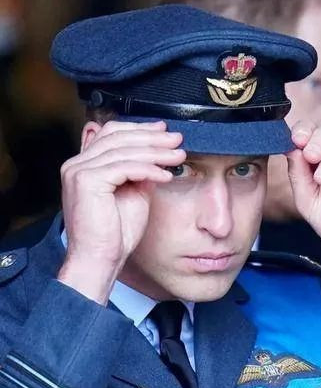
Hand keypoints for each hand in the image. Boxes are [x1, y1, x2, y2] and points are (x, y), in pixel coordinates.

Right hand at [57, 120, 184, 303]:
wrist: (101, 258)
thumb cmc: (115, 232)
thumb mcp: (134, 192)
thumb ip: (140, 171)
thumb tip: (158, 154)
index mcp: (84, 164)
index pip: (112, 133)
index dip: (140, 129)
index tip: (164, 130)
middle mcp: (76, 164)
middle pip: (118, 137)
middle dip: (152, 137)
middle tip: (177, 139)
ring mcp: (78, 171)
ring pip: (124, 151)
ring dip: (156, 152)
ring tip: (178, 156)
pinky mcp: (86, 180)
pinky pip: (125, 167)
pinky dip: (149, 169)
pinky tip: (166, 175)